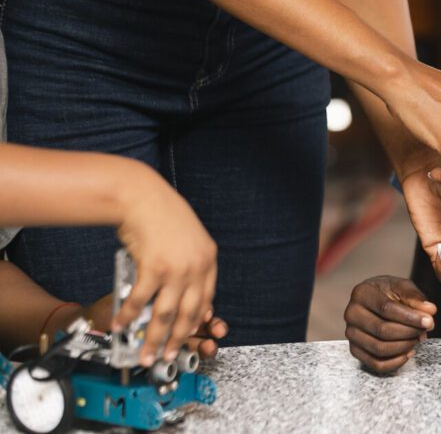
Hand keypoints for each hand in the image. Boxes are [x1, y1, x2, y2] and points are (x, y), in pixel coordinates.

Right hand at [111, 162, 217, 365]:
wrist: (141, 196)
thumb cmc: (160, 214)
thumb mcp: (187, 238)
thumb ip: (189, 263)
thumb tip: (182, 289)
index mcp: (208, 259)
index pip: (206, 299)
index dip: (196, 321)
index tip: (187, 335)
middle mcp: (196, 266)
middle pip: (189, 313)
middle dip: (176, 339)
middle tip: (167, 356)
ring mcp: (176, 268)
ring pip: (165, 313)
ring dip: (153, 338)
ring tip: (146, 353)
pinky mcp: (153, 267)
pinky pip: (140, 300)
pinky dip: (128, 315)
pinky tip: (120, 325)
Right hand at [344, 276, 436, 373]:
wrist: (375, 299)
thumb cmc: (388, 292)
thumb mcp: (402, 287)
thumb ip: (415, 297)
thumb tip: (430, 310)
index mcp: (362, 293)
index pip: (386, 309)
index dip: (410, 317)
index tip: (428, 321)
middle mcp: (351, 314)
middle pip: (382, 330)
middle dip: (409, 333)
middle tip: (425, 330)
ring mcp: (351, 334)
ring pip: (379, 349)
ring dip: (404, 346)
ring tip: (418, 338)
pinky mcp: (355, 350)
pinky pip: (376, 364)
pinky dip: (395, 362)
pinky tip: (409, 352)